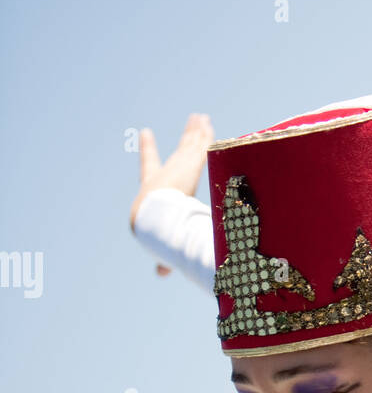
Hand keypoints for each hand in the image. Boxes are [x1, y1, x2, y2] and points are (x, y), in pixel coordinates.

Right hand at [130, 112, 214, 275]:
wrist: (154, 220)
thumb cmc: (155, 232)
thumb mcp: (162, 244)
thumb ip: (165, 259)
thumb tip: (162, 274)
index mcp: (156, 185)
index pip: (150, 164)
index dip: (148, 149)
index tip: (145, 133)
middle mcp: (167, 173)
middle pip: (179, 151)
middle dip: (186, 137)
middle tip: (190, 123)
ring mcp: (178, 167)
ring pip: (191, 145)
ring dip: (197, 131)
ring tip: (201, 117)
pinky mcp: (190, 164)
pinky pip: (199, 146)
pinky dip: (203, 134)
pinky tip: (205, 122)